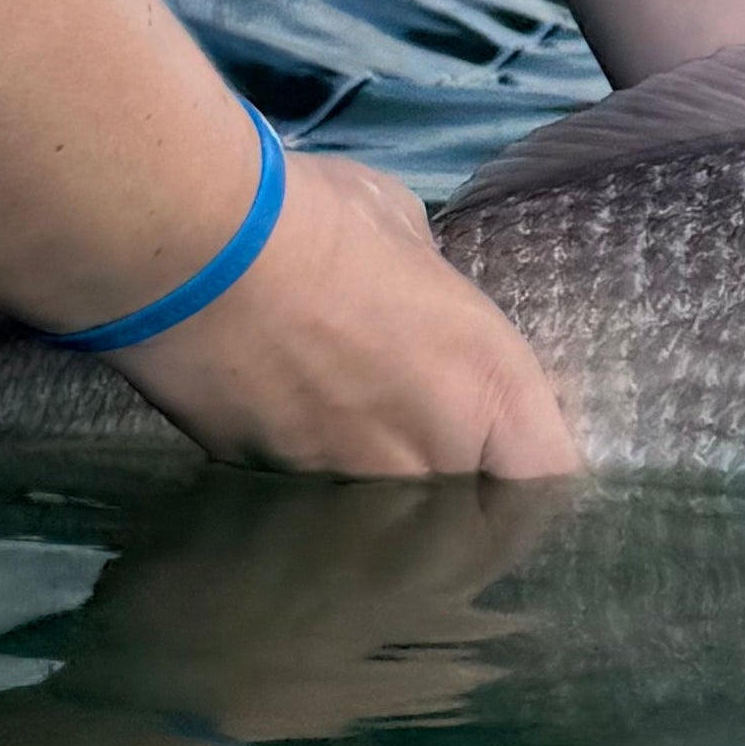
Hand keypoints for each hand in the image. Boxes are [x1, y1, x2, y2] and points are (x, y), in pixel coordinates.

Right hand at [113, 152, 582, 478]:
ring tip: (341, 444)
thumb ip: (427, 286)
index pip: (548, 473)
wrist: (195, 256)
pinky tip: (278, 440)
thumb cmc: (315, 221)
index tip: (504, 452)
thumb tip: (409, 285)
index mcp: (489, 386)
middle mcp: (435, 456)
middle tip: (416, 452)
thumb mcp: (403, 231)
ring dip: (376, 496)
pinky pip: (311, 505)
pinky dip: (305, 485)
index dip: (531, 472)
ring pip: (389, 524)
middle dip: (451, 493)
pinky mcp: (277, 495)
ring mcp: (354, 487)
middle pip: (470, 516)